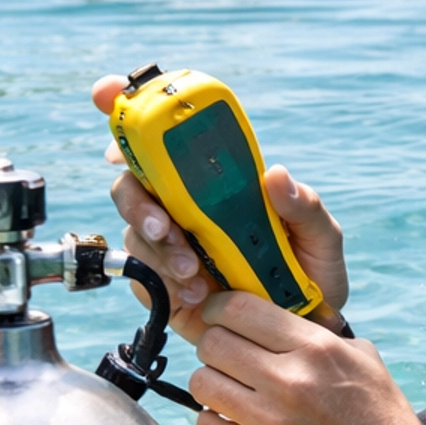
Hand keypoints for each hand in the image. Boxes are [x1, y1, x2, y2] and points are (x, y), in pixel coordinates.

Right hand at [90, 76, 350, 343]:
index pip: (165, 136)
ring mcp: (170, 244)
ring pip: (135, 233)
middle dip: (139, 203)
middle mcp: (185, 205)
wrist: (304, 331)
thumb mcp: (320, 237)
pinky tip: (197, 296)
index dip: (126, 106)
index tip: (105, 93)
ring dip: (160, 251)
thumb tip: (276, 175)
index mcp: (216, 180)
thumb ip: (303, 207)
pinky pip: (142, 278)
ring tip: (197, 276)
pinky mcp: (164, 285)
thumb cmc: (311, 273)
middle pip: (131, 184)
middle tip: (168, 227)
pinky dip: (163, 284)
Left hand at [189, 289, 425, 424]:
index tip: (218, 316)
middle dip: (215, 347)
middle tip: (226, 359)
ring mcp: (270, 423)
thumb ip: (322, 335)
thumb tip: (286, 317)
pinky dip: (214, 422)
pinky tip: (233, 423)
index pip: (240, 309)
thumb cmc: (381, 422)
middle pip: (213, 343)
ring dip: (211, 384)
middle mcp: (290, 381)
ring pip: (202, 383)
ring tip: (229, 392)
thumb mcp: (364, 361)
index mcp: (317, 349)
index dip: (219, 308)